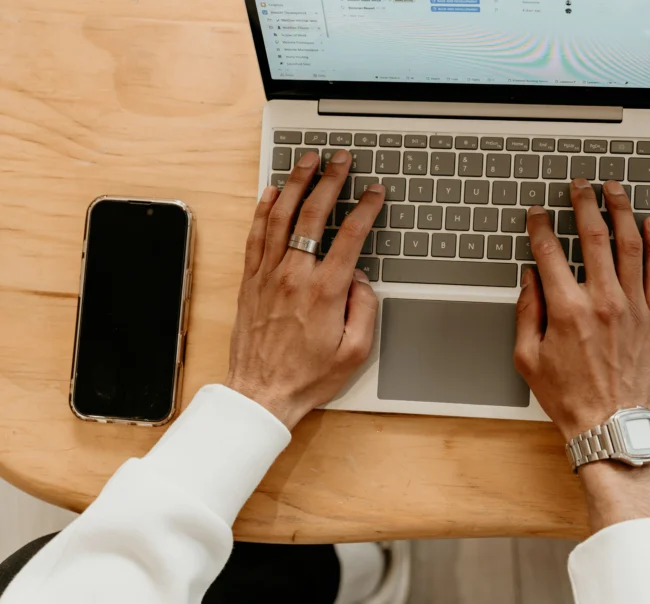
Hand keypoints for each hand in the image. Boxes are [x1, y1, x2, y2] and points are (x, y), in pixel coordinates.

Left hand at [225, 150, 384, 429]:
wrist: (261, 392)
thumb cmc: (308, 376)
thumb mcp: (355, 351)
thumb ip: (364, 309)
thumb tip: (362, 279)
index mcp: (324, 291)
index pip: (350, 236)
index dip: (365, 207)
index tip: (374, 191)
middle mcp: (294, 276)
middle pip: (312, 214)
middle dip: (329, 180)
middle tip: (340, 158)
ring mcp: (268, 275)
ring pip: (280, 216)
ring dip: (295, 183)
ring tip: (307, 161)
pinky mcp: (250, 281)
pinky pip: (256, 236)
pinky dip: (263, 209)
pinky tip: (271, 192)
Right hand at [514, 179, 649, 529]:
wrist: (611, 425)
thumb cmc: (569, 397)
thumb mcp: (527, 358)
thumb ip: (527, 311)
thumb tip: (530, 277)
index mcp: (567, 310)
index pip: (550, 253)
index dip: (540, 226)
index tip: (537, 213)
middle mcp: (602, 301)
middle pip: (594, 237)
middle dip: (584, 204)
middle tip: (579, 185)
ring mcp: (633, 307)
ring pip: (630, 245)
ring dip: (621, 211)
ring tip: (615, 189)